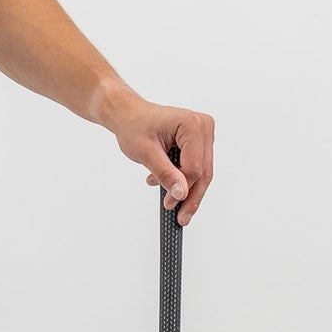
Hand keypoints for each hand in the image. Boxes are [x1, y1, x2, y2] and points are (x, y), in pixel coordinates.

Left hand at [105, 94, 214, 223]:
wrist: (128, 114)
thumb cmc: (133, 126)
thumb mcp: (146, 152)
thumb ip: (164, 173)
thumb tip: (181, 194)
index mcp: (192, 124)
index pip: (194, 166)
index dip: (182, 189)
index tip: (170, 205)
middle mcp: (203, 126)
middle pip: (203, 171)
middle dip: (191, 196)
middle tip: (183, 218)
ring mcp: (203, 133)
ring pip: (202, 171)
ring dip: (186, 189)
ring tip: (172, 204)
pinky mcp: (199, 140)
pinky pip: (196, 165)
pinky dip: (183, 178)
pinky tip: (165, 185)